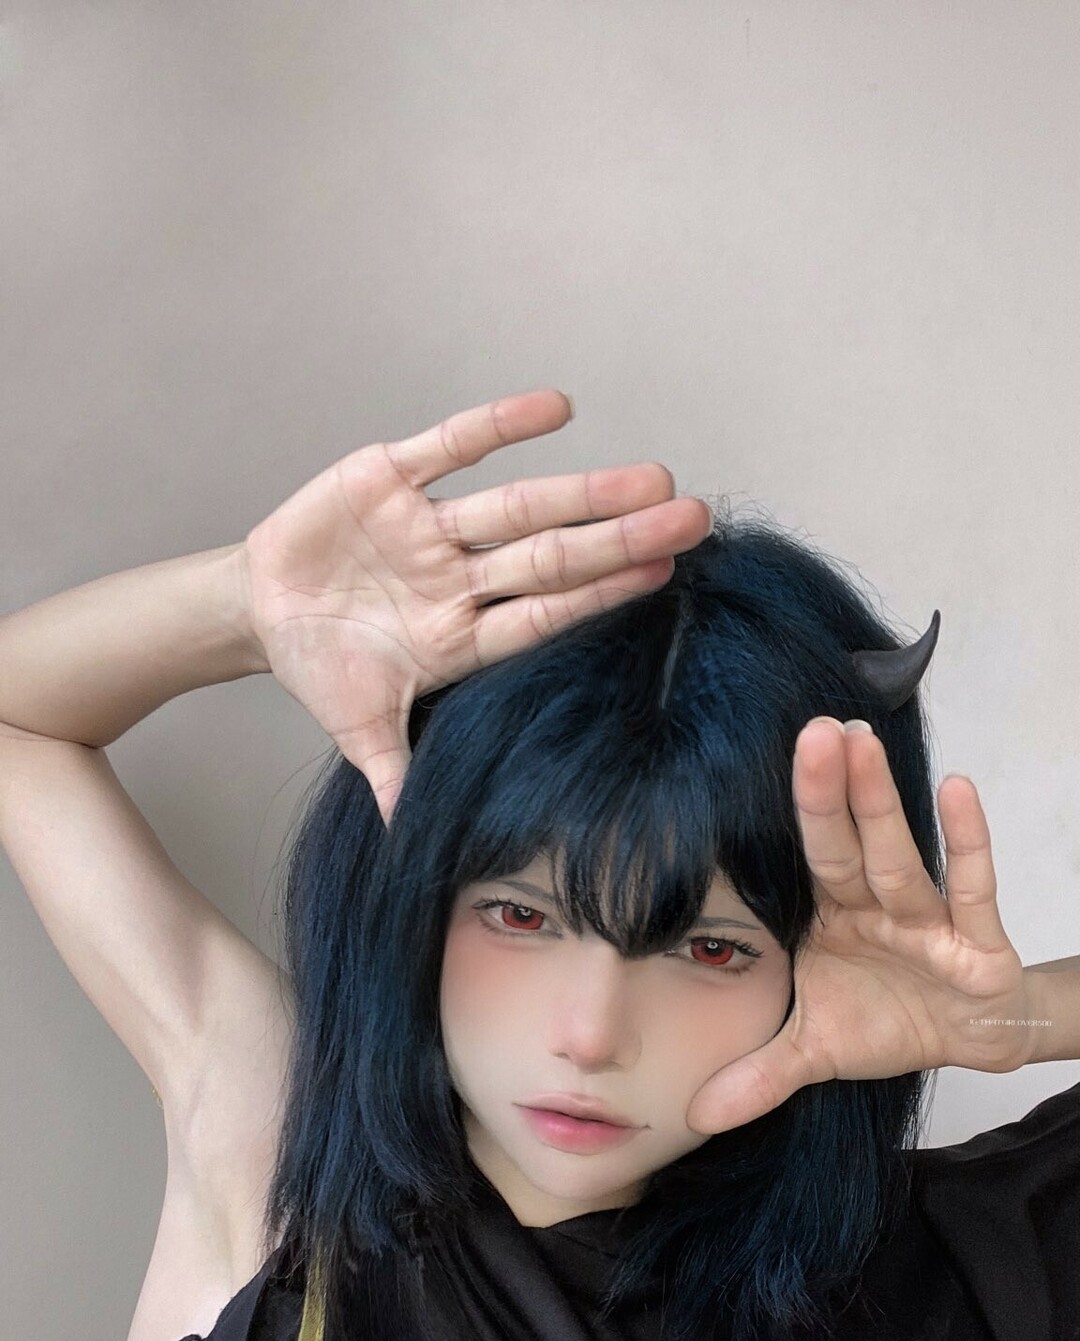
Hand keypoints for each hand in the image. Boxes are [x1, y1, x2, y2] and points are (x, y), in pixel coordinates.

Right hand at [238, 389, 712, 826]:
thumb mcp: (359, 732)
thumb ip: (393, 779)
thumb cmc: (324, 669)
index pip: (544, 614)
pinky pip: (451, 445)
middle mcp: (461, 578)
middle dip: (619, 539)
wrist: (259, 611)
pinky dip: (500, 425)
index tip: (663, 577)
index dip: (601, 596)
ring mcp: (431, 528)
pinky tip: (559, 408)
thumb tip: (413, 844)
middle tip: (695, 518)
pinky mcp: (390, 477)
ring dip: (583, 490)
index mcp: (461, 637)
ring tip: (652, 477)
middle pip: (552, 557)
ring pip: (518, 504)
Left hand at [684, 718, 1030, 1135]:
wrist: (972, 1037)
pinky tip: (957, 789)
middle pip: (844, 845)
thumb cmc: (890, 1019)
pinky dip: (966, 843)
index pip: (801, 862)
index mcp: (830, 918)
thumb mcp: (816, 1053)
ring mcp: (925, 918)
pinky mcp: (977, 940)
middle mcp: (874, 906)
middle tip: (807, 728)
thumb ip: (759, 1077)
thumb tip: (695, 1117)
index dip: (783, 820)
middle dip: (825, 790)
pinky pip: (970, 887)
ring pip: (897, 858)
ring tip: (856, 741)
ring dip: (877, 802)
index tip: (747, 763)